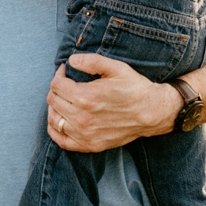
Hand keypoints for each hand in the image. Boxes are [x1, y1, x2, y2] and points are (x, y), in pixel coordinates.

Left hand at [46, 53, 181, 152]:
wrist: (153, 112)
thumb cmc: (135, 88)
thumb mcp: (116, 67)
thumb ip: (91, 61)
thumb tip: (71, 60)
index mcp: (86, 97)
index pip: (57, 85)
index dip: (58, 75)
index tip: (65, 71)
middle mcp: (82, 118)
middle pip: (53, 100)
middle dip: (56, 88)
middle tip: (65, 83)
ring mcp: (85, 134)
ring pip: (54, 119)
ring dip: (54, 107)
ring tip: (62, 99)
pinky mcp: (90, 145)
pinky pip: (61, 140)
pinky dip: (55, 130)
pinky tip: (59, 120)